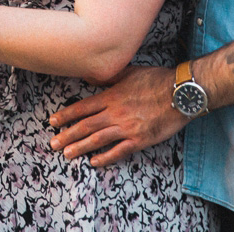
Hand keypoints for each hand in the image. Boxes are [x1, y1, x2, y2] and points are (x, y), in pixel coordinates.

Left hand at [47, 65, 187, 165]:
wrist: (180, 93)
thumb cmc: (156, 79)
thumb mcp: (129, 72)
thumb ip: (108, 77)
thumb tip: (89, 76)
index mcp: (111, 96)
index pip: (83, 107)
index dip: (66, 115)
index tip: (53, 121)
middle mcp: (116, 113)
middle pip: (86, 125)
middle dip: (67, 135)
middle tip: (53, 143)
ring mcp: (128, 127)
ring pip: (98, 139)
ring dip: (81, 147)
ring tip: (67, 154)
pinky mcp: (141, 139)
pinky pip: (120, 150)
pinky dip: (106, 157)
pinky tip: (94, 162)